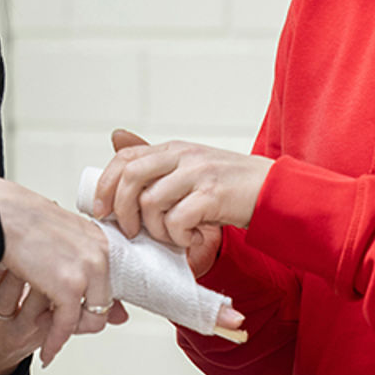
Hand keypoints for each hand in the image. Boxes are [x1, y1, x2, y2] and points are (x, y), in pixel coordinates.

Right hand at [0, 177, 120, 364]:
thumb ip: (81, 264)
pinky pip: (66, 326)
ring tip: (53, 342)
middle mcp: (102, 255)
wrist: (0, 213)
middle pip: (104, 305)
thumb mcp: (61, 241)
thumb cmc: (22, 221)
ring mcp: (89, 270)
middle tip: (63, 330)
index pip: (110, 285)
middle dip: (83, 322)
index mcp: (101, 241)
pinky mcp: (70, 286)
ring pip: (91, 319)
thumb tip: (98, 289)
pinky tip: (46, 352)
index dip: (95, 305)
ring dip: (69, 335)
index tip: (81, 316)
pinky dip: (56, 343)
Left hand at [89, 129, 272, 274]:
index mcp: (174, 149)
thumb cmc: (230, 186)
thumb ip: (155, 160)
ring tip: (173, 236)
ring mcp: (198, 174)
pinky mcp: (213, 195)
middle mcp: (184, 156)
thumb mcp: (190, 167)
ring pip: (151, 203)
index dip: (106, 184)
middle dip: (123, 211)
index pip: (125, 158)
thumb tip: (116, 138)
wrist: (274, 191)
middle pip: (132, 178)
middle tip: (131, 232)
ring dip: (156, 230)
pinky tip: (193, 237)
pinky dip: (179, 237)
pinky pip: (177, 220)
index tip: (101, 210)